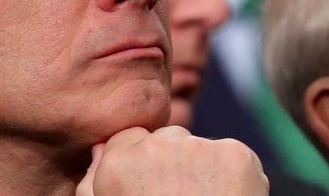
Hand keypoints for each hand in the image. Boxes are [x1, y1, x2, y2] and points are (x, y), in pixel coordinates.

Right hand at [76, 126, 268, 195]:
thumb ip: (93, 182)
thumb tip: (99, 149)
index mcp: (117, 164)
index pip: (129, 139)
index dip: (143, 165)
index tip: (153, 189)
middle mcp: (153, 147)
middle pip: (166, 139)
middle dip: (173, 162)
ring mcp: (196, 147)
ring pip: (199, 147)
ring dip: (203, 168)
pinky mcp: (235, 154)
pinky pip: (233, 156)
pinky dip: (234, 176)